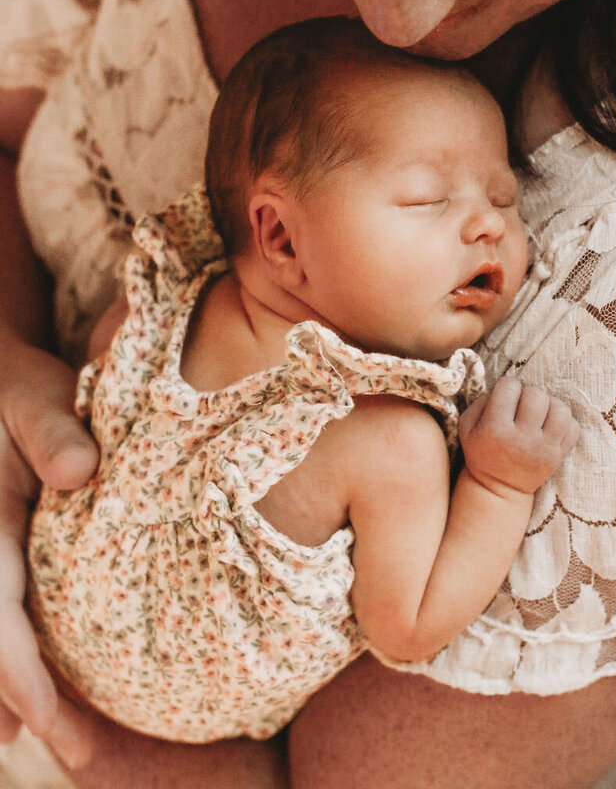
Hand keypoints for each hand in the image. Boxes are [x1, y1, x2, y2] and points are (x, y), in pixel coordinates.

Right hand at [0, 340, 97, 768]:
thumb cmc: (17, 388)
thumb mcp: (34, 395)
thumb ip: (53, 428)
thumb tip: (81, 472)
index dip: (13, 671)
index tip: (43, 718)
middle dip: (18, 704)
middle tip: (77, 757)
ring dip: (10, 696)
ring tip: (55, 746)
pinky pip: (0, 619)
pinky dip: (11, 663)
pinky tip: (27, 707)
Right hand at [458, 376, 578, 498]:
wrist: (500, 489)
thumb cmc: (482, 452)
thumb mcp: (466, 428)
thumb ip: (480, 401)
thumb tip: (504, 387)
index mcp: (495, 430)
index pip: (509, 387)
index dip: (507, 386)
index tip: (505, 397)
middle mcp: (522, 439)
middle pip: (537, 395)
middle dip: (529, 393)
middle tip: (523, 404)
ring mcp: (544, 449)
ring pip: (561, 409)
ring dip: (550, 405)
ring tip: (540, 412)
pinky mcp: (559, 456)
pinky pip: (573, 427)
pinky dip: (564, 422)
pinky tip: (550, 426)